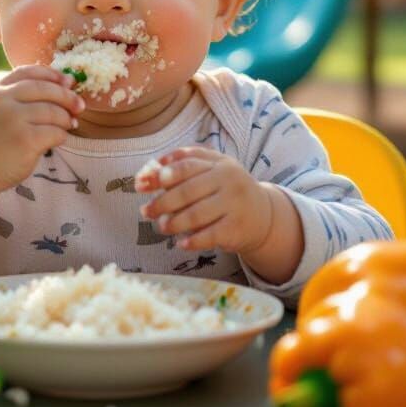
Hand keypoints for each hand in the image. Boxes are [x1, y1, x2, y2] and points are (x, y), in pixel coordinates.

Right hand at [0, 66, 84, 195]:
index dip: (52, 75)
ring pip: (53, 111)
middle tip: (79, 105)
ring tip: (69, 124)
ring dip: (66, 118)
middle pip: (45, 89)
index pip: (28, 72)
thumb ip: (15, 94)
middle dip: (67, 96)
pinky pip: (55, 132)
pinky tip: (59, 139)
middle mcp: (2, 101)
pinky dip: (62, 135)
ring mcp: (13, 120)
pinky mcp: (25, 141)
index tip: (68, 82)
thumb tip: (62, 84)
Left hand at [135, 147, 273, 253]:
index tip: (141, 184)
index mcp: (219, 163)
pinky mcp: (237, 228)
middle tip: (146, 211)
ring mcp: (234, 204)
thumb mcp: (210, 171)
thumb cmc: (226, 190)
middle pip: (188, 191)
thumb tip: (144, 174)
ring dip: (174, 223)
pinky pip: (210, 235)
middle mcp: (229, 180)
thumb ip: (180, 166)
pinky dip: (193, 241)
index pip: (185, 165)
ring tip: (162, 227)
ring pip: (197, 214)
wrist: (264, 215)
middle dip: (162, 202)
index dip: (160, 175)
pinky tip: (181, 243)